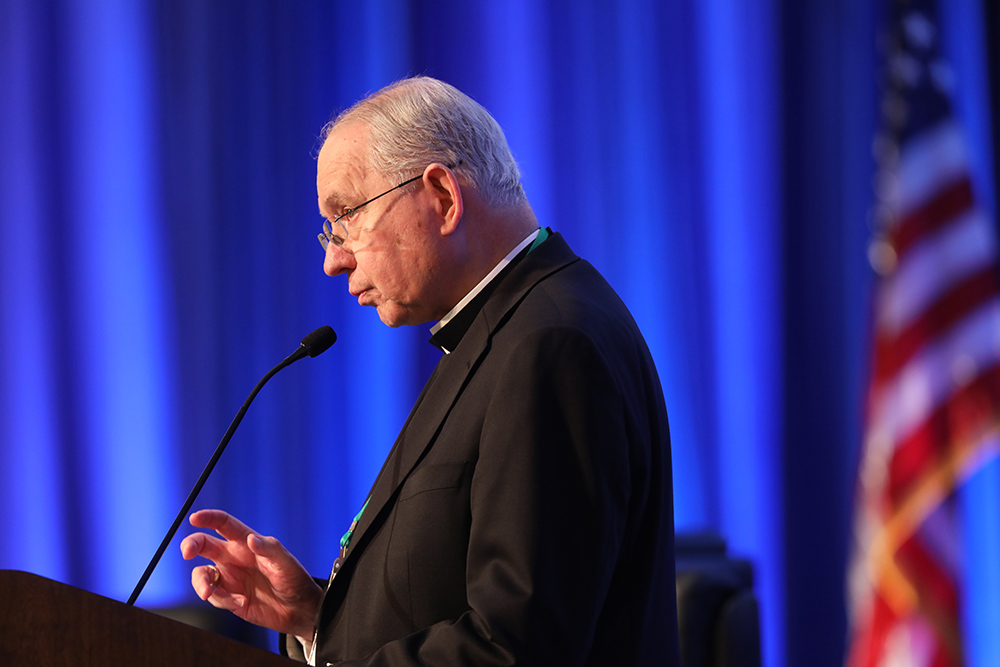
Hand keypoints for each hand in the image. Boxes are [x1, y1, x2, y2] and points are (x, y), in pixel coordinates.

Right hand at [180, 509, 322, 637]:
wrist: (297, 609)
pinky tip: (242, 601)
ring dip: (200, 583)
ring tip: (208, 593)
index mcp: (246, 543)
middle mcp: (234, 558)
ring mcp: (229, 578)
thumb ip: (269, 549)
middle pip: (203, 545)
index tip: (195, 518)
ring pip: (201, 574)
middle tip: (186, 553)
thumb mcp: (286, 562)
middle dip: (190, 545)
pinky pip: (214, 597)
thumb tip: (251, 539)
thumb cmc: (294, 579)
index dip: (208, 518)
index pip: (224, 525)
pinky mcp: (228, 597)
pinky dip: (223, 601)